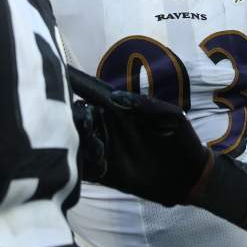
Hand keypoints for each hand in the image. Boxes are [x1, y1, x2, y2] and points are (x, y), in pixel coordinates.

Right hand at [66, 67, 209, 206]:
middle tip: (76, 119)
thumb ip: (146, 105)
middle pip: (77, 116)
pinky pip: (85, 168)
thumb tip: (116, 96)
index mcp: (119, 108)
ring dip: (74, 142)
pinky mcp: (106, 173)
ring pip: (77, 142)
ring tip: (87, 144)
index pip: (91, 90)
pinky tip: (92, 166)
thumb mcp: (170, 117)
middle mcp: (106, 126)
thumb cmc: (182, 139)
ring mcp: (105, 149)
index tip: (55, 70)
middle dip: (71, 116)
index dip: (74, 81)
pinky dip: (82, 167)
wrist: (190, 176)